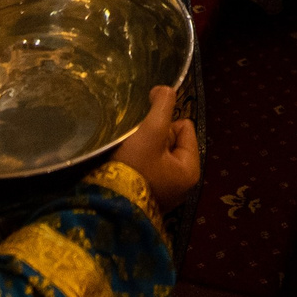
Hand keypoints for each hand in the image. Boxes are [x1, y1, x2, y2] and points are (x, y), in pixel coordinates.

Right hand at [110, 84, 199, 211]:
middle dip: (154, 140)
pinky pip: (147, 170)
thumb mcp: (150, 132)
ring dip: (144, 151)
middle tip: (137, 150)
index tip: (148, 137)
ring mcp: (165, 193)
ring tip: (128, 158)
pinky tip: (125, 168)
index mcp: (191, 170)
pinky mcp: (147, 198)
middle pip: (171, 141)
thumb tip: (165, 89)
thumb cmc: (134, 168)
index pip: (184, 127)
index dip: (165, 125)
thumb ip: (162, 106)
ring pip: (157, 154)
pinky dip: (137, 166)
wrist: (106, 207)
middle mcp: (182, 184)